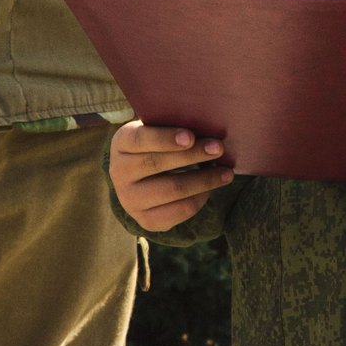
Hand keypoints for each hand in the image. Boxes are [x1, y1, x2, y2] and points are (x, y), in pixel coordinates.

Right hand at [108, 121, 232, 231]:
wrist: (142, 176)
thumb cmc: (159, 143)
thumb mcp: (158, 128)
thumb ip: (174, 124)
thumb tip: (208, 124)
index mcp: (121, 143)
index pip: (140, 140)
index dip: (165, 138)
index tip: (190, 136)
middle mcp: (119, 173)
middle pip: (158, 164)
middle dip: (193, 155)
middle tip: (219, 148)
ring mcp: (130, 200)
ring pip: (172, 190)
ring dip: (204, 180)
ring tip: (226, 172)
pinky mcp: (145, 221)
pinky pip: (179, 211)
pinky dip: (200, 198)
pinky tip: (211, 188)